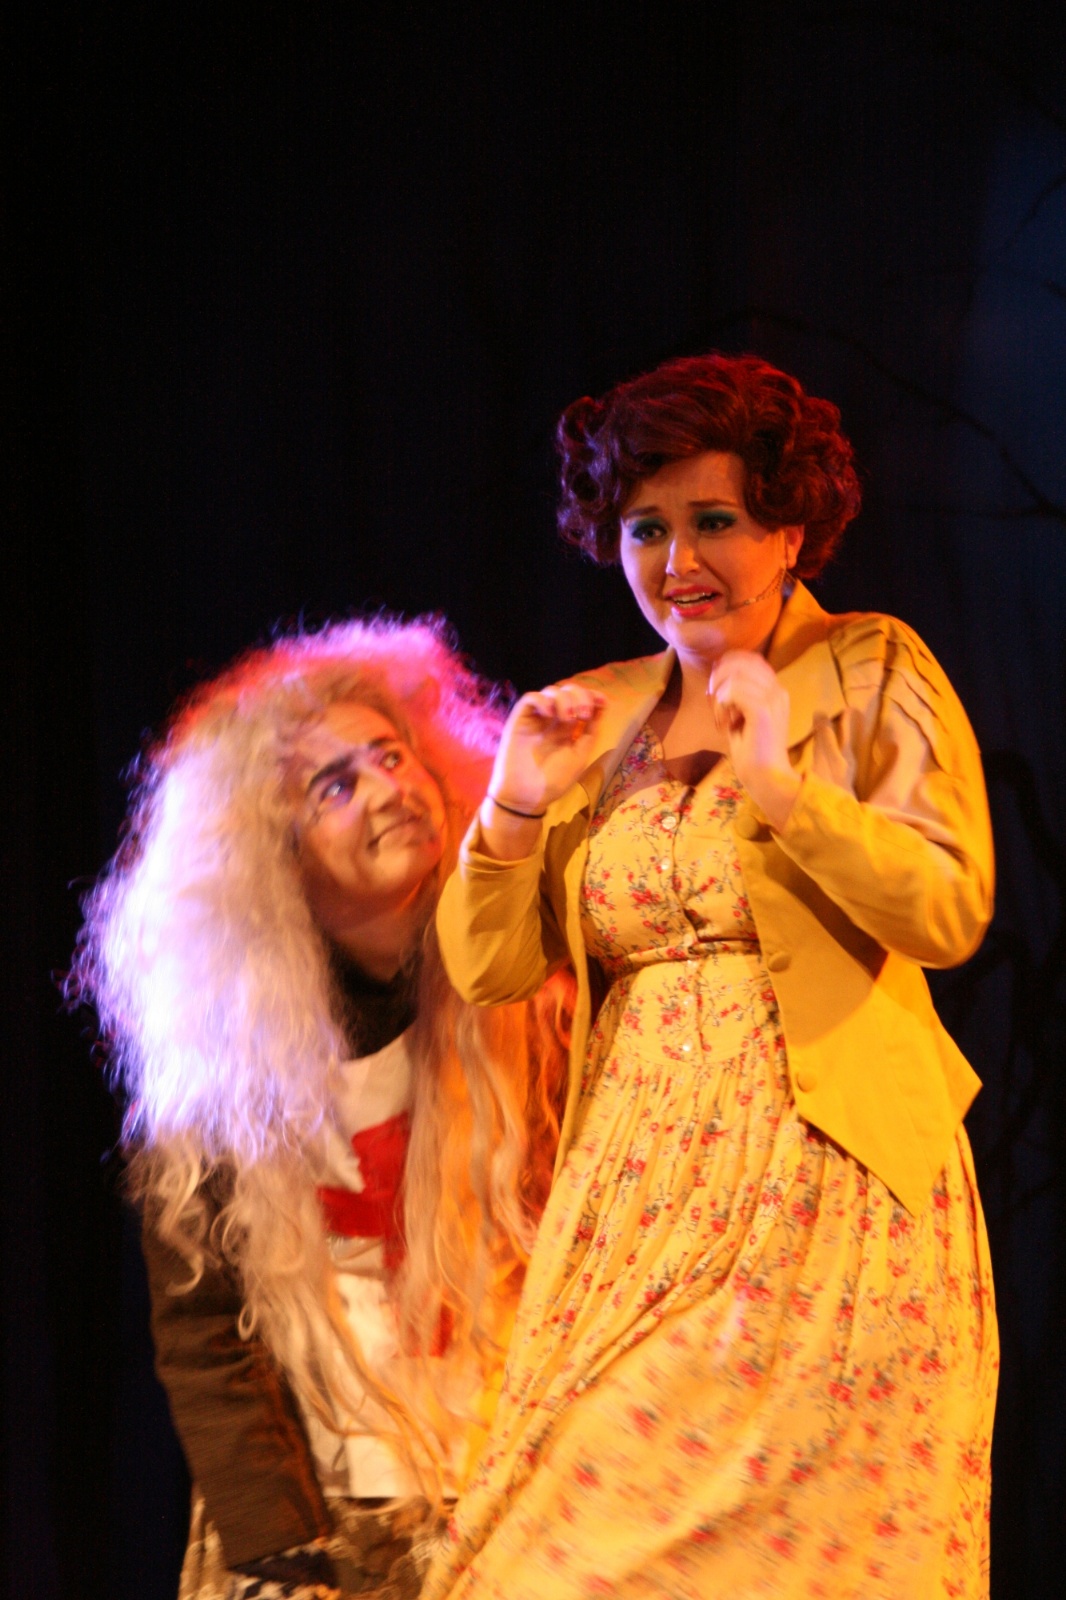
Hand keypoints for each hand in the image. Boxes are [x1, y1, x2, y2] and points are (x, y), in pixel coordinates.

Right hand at [490, 682, 605, 812]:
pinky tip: (549, 714)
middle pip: (568, 692)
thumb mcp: (579, 756)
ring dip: (564, 699)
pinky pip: (530, 698)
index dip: (592, 696)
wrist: (527, 796)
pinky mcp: (520, 719)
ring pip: (551, 691)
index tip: (602, 701)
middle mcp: (553, 720)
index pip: (581, 702)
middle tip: (583, 714)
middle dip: (580, 696)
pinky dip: (543, 700)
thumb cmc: (553, 780)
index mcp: (568, 729)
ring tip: (568, 718)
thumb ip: (589, 733)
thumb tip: (602, 709)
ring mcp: (536, 719)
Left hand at [707, 651, 800, 830]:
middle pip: (741, 662)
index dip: (727, 664)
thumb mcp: (741, 717)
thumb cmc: (752, 753)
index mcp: (775, 690)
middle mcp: (778, 690)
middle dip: (719, 678)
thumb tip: (716, 678)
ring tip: (722, 719)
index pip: (750, 658)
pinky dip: (721, 705)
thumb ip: (734, 696)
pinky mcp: (763, 710)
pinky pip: (732, 691)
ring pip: (734, 676)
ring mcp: (772, 699)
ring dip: (719, 696)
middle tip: (713, 701)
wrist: (766, 778)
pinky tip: (725, 724)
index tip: (715, 687)